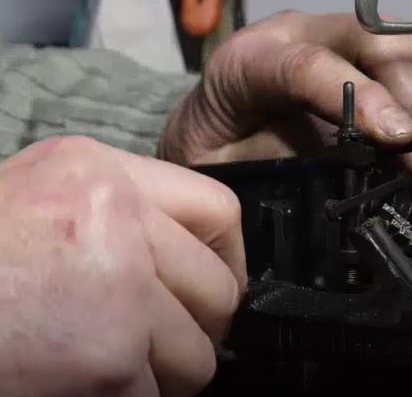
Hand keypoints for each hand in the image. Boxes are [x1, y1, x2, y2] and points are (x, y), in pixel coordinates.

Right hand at [0, 136, 245, 395]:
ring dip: (162, 374)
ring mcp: (116, 294)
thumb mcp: (43, 198)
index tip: (214, 292)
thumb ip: (123, 216)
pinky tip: (82, 384)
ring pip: (196, 357)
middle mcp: (116, 223)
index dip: (228, 259)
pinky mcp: (106, 362)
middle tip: (160, 342)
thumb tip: (187, 259)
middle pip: (219, 292)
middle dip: (197, 329)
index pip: (218, 211)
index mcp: (101, 175)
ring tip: (111, 365)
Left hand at [160, 10, 411, 173]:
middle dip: (409, 95)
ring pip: (404, 43)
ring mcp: (337, 43)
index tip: (398, 138)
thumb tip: (347, 173)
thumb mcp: (223, 168)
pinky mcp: (364, 63)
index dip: (363, 97)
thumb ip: (271, 166)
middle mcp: (298, 36)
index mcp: (251, 60)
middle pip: (372, 39)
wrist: (210, 135)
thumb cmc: (213, 152)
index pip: (312, 63)